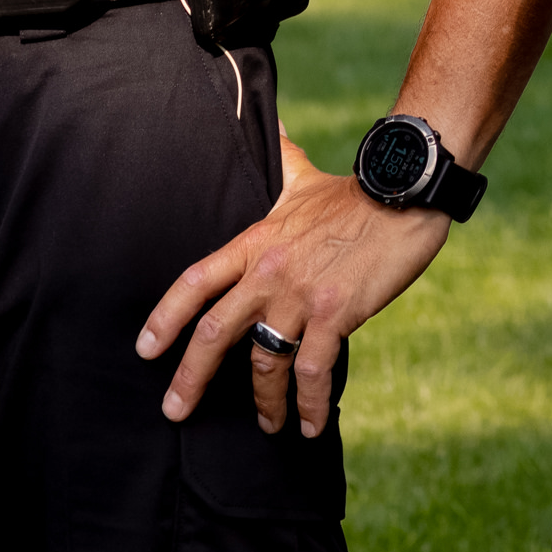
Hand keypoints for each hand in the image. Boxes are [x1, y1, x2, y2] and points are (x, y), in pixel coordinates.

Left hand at [137, 134, 448, 437]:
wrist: (406, 193)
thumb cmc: (357, 191)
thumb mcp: (306, 178)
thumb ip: (283, 161)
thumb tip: (272, 126)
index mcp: (256, 243)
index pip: (196, 282)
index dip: (165, 317)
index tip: (145, 349)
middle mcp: (269, 273)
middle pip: (215, 332)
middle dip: (191, 378)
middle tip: (175, 410)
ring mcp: (301, 295)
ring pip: (265, 362)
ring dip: (264, 402)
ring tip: (269, 425)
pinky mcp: (336, 313)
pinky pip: (315, 372)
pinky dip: (311, 405)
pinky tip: (312, 425)